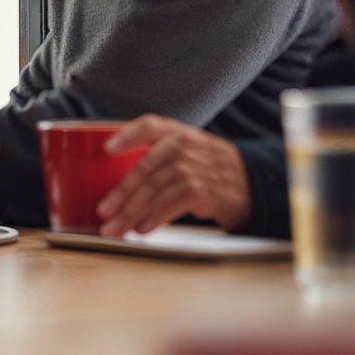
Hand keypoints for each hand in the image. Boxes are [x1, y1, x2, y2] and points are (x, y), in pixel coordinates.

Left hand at [97, 115, 251, 237]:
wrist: (251, 182)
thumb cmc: (206, 167)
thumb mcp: (186, 149)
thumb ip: (155, 154)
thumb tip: (116, 184)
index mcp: (176, 132)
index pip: (149, 125)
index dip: (127, 136)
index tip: (106, 149)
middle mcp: (185, 145)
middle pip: (145, 170)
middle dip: (120, 194)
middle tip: (102, 212)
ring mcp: (196, 167)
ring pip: (155, 191)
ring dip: (132, 213)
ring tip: (115, 228)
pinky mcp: (205, 190)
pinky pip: (172, 204)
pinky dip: (155, 218)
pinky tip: (142, 228)